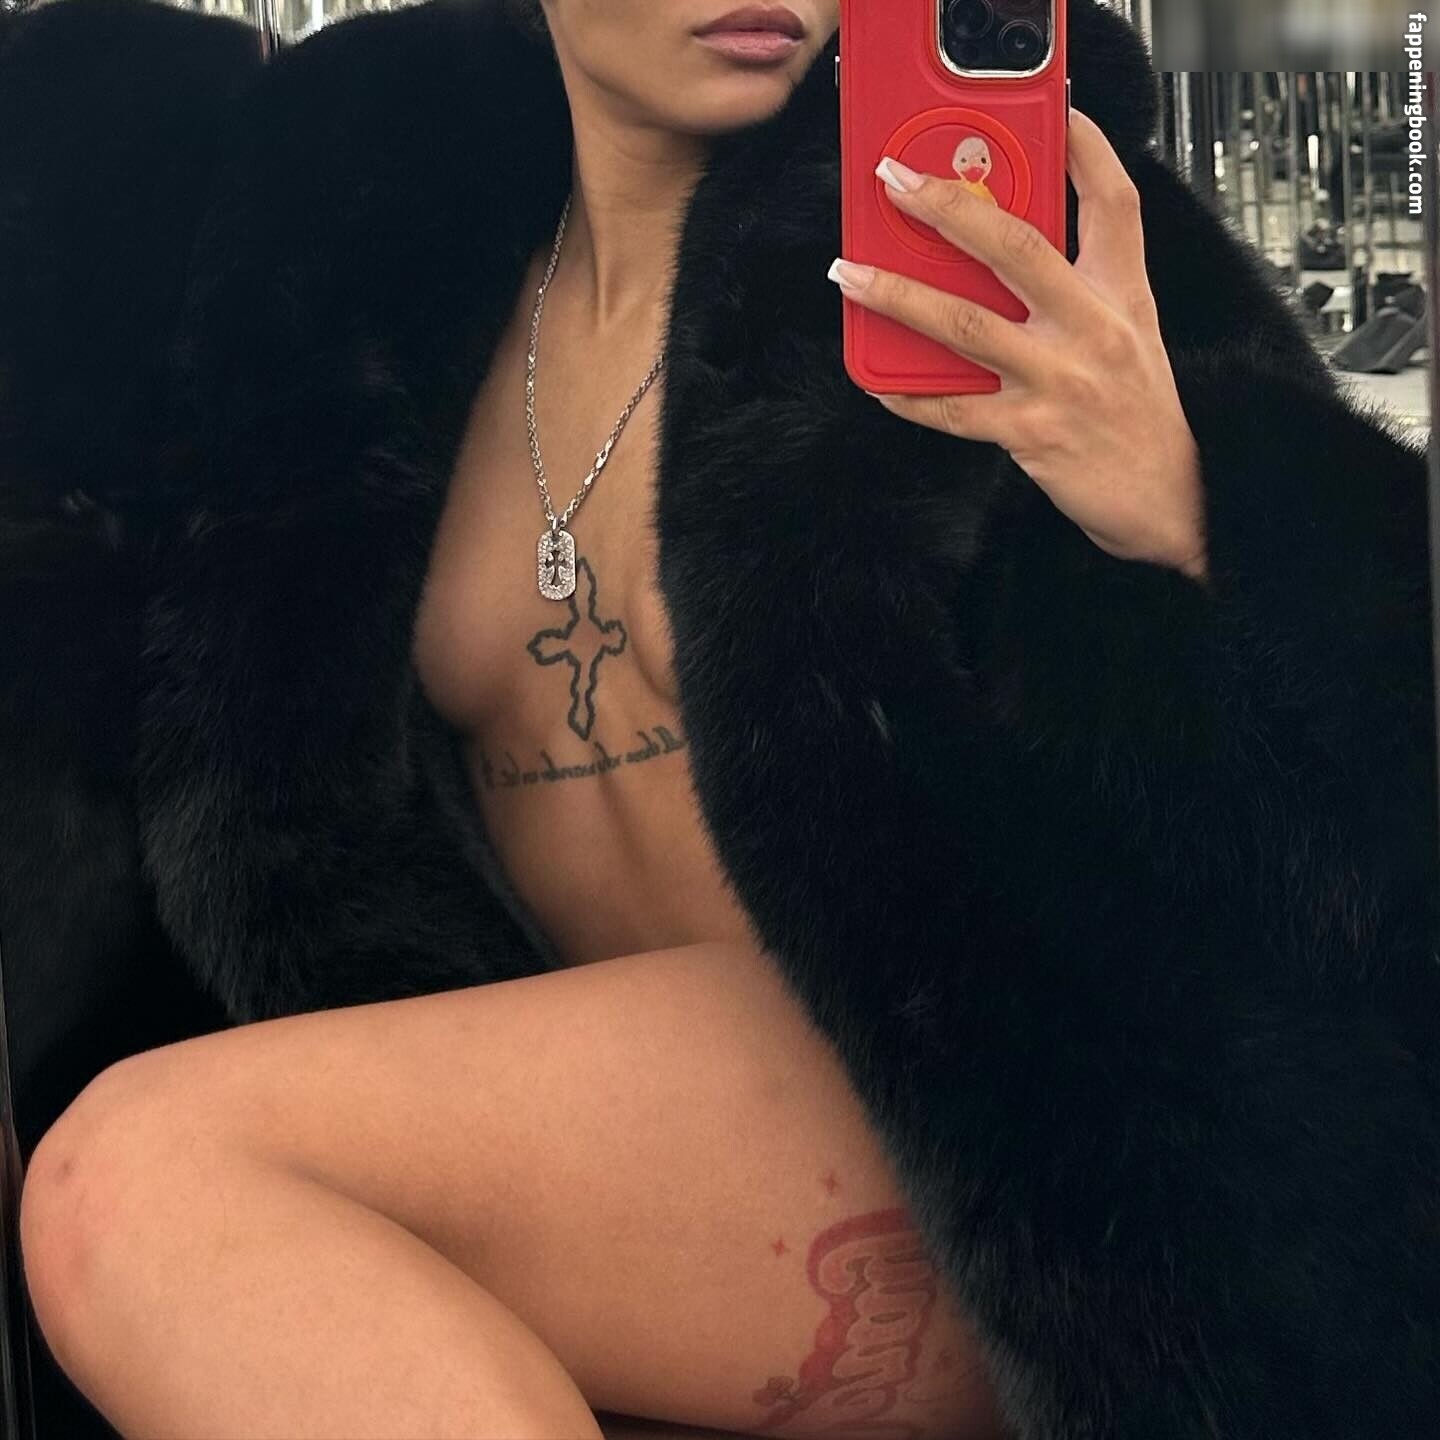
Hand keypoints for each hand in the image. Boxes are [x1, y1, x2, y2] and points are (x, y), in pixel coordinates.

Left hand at [826, 107, 1208, 583]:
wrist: (1171, 500)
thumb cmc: (1138, 415)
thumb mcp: (1128, 335)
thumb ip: (1078, 289)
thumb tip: (996, 251)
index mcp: (1124, 295)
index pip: (1115, 202)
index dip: (1087, 149)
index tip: (1056, 112)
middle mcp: (1095, 329)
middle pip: (1017, 246)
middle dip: (948, 207)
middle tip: (897, 183)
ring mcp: (1062, 381)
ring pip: (967, 325)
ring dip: (899, 296)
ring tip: (850, 275)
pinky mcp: (1033, 434)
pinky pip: (954, 411)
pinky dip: (909, 396)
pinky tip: (875, 381)